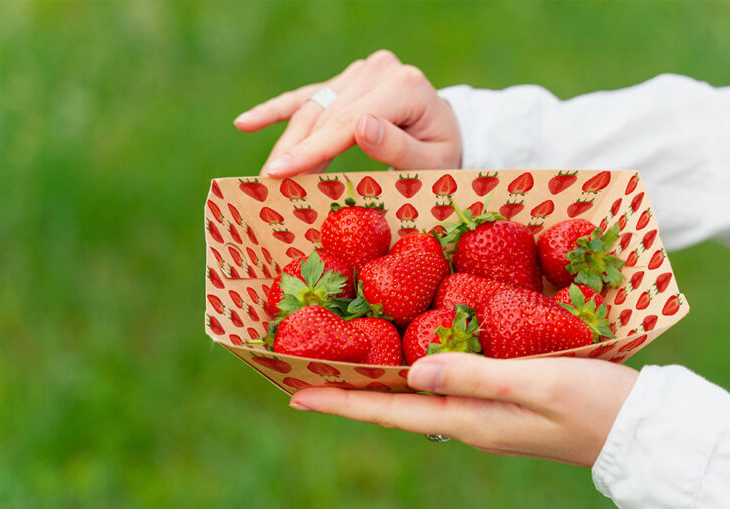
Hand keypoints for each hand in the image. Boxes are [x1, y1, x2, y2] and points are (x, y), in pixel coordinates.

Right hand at [234, 50, 462, 176]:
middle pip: (325, 114)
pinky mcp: (347, 81)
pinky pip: (308, 96)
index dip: (312, 150)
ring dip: (287, 142)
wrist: (448, 133)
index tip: (279, 174)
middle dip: (295, 151)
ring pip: (312, 107)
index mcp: (403, 86)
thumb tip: (360, 126)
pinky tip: (245, 123)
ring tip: (266, 174)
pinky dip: (277, 111)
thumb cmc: (443, 155)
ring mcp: (360, 72)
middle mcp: (378, 70)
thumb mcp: (434, 162)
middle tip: (267, 184)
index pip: (348, 122)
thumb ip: (400, 146)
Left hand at [289, 353, 638, 466]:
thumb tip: (412, 372)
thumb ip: (473, 374)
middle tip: (307, 374)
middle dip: (349, 390)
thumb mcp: (534, 384)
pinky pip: (442, 384)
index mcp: (468, 419)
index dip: (342, 400)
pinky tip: (408, 354)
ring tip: (343, 363)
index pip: (389, 410)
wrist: (635, 427)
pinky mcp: (498, 400)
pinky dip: (413, 371)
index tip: (296, 392)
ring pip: (414, 395)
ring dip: (376, 381)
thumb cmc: (593, 403)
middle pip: (393, 404)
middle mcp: (466, 418)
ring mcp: (481, 412)